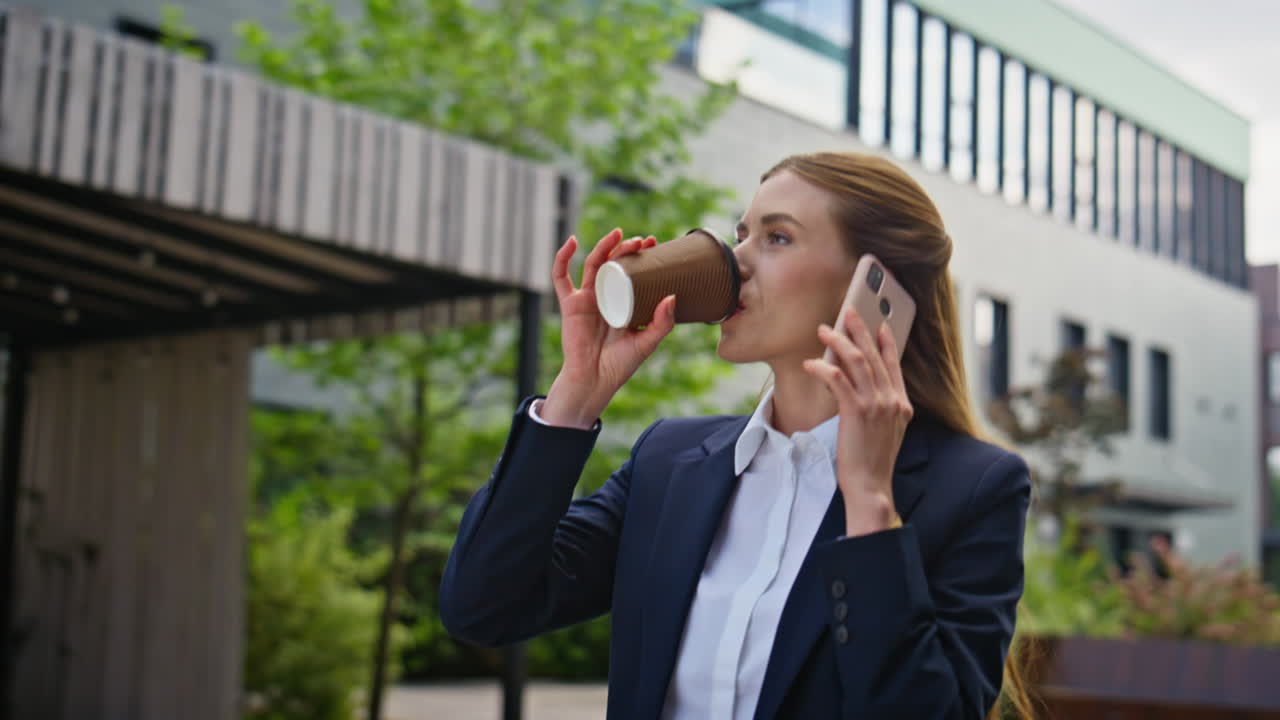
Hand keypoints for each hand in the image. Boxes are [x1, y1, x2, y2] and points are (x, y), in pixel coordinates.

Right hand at [541, 229, 677, 428]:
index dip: (642, 256)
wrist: (594, 380)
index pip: (634, 272)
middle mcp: (606, 297)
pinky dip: (563, 258)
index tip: (655, 244)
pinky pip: (561, 277)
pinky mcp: (570, 304)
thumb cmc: (621, 365)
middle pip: (615, 264)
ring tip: (618, 234)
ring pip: (593, 264)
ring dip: (604, 245)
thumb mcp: (647, 342)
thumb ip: (662, 323)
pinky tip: (571, 242)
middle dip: (627, 248)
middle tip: (642, 240)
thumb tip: (672, 296)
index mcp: (624, 303)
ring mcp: (587, 299)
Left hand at [803, 310, 912, 535]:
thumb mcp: (887, 431)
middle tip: (847, 312)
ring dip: (839, 342)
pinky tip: (811, 363)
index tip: (881, 325)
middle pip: (875, 356)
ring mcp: (876, 405)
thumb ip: (883, 409)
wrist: (871, 484)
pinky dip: (824, 368)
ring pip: (857, 362)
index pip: (895, 365)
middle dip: (860, 330)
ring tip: (824, 330)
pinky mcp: (856, 412)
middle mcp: (892, 400)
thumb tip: (868, 390)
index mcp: (902, 404)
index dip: (887, 343)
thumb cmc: (873, 461)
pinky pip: (838, 380)